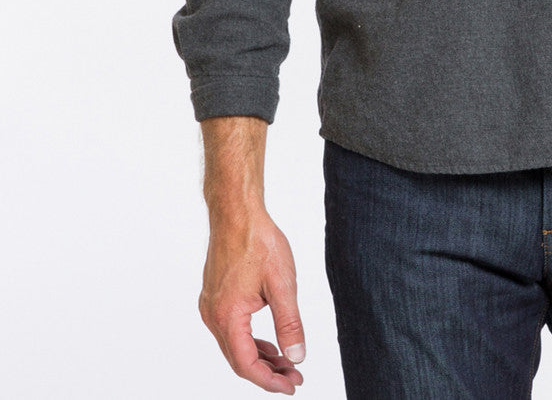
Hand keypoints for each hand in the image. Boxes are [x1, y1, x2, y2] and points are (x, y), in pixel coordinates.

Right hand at [199, 207, 305, 394]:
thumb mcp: (282, 284)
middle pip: (238, 359)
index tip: (291, 386)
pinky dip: (250, 341)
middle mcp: (212, 315)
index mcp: (227, 316)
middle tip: (294, 378)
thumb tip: (297, 356)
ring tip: (286, 363)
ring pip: (234, 346)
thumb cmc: (258, 242)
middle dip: (267, 372)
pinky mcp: (214, 296)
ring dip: (259, 357)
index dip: (269, 381)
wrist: (236, 212)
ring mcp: (210, 306)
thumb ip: (289, 323)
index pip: (246, 364)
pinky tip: (269, 343)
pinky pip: (231, 330)